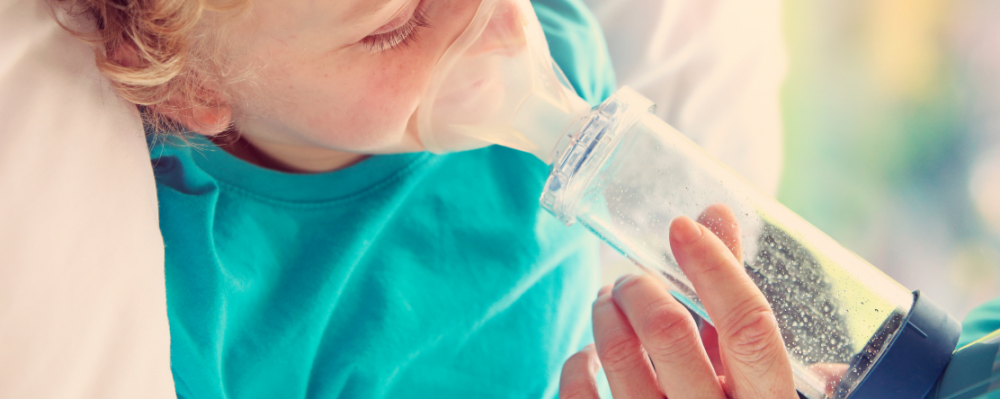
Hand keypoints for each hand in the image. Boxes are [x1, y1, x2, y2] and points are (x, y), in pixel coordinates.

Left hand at [559, 204, 797, 398]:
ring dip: (606, 313)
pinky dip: (579, 364)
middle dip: (642, 287)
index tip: (681, 227)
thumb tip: (717, 216)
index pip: (748, 326)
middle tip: (632, 278)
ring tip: (608, 301)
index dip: (714, 266)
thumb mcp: (755, 380)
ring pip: (619, 356)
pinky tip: (590, 355)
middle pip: (670, 332)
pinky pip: (579, 395)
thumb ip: (737, 307)